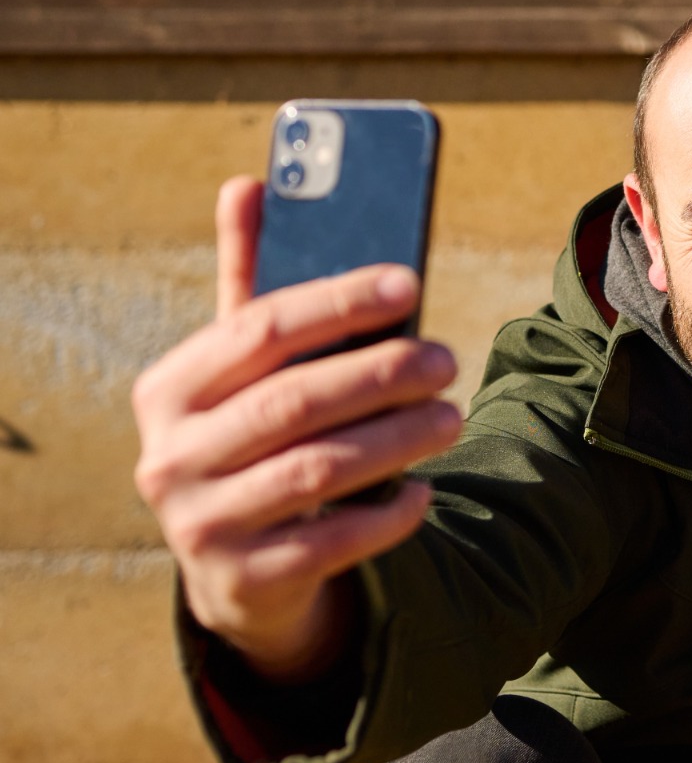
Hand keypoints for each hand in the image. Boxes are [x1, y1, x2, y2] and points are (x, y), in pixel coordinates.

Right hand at [132, 177, 461, 679]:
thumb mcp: (241, 370)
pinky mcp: (244, 581)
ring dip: (397, 439)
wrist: (235, 571)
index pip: (259, 328)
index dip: (339, 301)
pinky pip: (332, 542)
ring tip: (452, 415)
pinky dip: (387, 514)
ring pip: (317, 470)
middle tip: (448, 359)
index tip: (410, 282)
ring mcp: (200, 525)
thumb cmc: (250, 440)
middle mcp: (169, 457)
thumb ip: (250, 284)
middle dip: (382, 374)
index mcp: (168, 388)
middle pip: (294, 401)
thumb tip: (251, 181)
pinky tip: (424, 491)